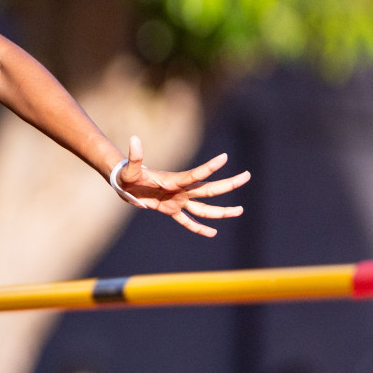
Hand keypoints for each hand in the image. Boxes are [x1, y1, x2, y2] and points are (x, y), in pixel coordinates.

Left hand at [114, 135, 248, 236]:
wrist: (125, 183)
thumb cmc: (127, 174)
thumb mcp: (129, 168)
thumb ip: (134, 156)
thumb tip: (133, 138)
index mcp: (174, 180)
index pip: (195, 175)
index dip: (209, 167)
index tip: (224, 157)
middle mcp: (180, 190)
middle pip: (209, 189)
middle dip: (228, 184)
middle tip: (247, 176)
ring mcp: (178, 201)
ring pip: (204, 208)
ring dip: (221, 211)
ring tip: (240, 211)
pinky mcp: (171, 210)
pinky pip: (188, 221)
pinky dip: (199, 228)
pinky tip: (212, 233)